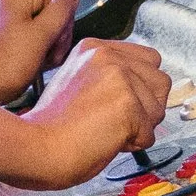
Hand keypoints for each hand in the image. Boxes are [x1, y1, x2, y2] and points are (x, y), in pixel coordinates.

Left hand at [0, 0, 79, 101]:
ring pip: (48, 29)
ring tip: (36, 63)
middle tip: (44, 54)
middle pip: (54, 12)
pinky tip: (32, 65)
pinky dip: (39, 55)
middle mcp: (12, 2)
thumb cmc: (2, 64)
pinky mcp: (10, 38)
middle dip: (56, 37)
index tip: (53, 39)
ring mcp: (10, 20)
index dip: (64, 19)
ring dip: (49, 49)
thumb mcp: (41, 34)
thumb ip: (61, 10)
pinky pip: (36, 41)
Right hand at [11, 36, 170, 190]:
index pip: (148, 59)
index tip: (119, 105)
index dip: (140, 88)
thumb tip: (144, 94)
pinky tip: (105, 142)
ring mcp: (118, 77)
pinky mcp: (126, 103)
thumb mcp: (78, 84)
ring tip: (106, 131)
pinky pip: (149, 134)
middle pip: (161, 80)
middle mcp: (108, 56)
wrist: (34, 147)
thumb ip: (110, 80)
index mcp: (94, 48)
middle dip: (146, 107)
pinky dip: (132, 145)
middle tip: (114, 121)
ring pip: (159, 107)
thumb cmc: (49, 128)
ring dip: (140, 127)